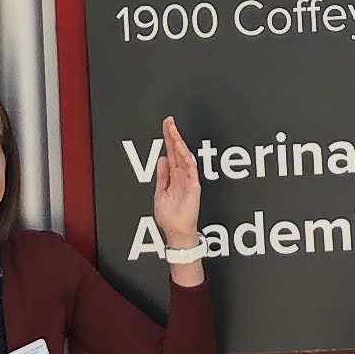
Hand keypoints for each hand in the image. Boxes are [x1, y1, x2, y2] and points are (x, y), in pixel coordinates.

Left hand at [149, 116, 203, 255]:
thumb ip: (162, 176)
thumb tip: (162, 159)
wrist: (177, 232)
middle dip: (172, 135)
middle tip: (169, 121)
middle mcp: (182, 176)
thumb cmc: (171, 217)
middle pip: (177, 151)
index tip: (166, 125)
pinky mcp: (193, 186)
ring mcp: (188, 180)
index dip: (168, 139)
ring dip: (178, 142)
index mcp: (174, 176)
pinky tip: (181, 148)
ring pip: (184, 156)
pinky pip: (190, 169)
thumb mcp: (161, 192)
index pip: (171, 153)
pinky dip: (186, 158)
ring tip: (173, 129)